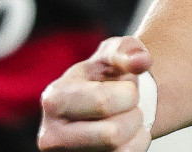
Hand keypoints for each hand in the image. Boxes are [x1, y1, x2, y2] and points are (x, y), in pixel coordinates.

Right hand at [39, 36, 153, 150]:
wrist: (109, 104)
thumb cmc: (109, 76)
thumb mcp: (116, 53)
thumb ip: (128, 50)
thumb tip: (141, 61)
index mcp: (54, 98)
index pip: (102, 103)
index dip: (129, 94)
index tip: (126, 87)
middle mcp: (50, 135)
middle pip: (111, 135)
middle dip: (133, 115)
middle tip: (128, 107)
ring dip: (135, 132)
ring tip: (125, 119)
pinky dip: (136, 146)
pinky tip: (126, 137)